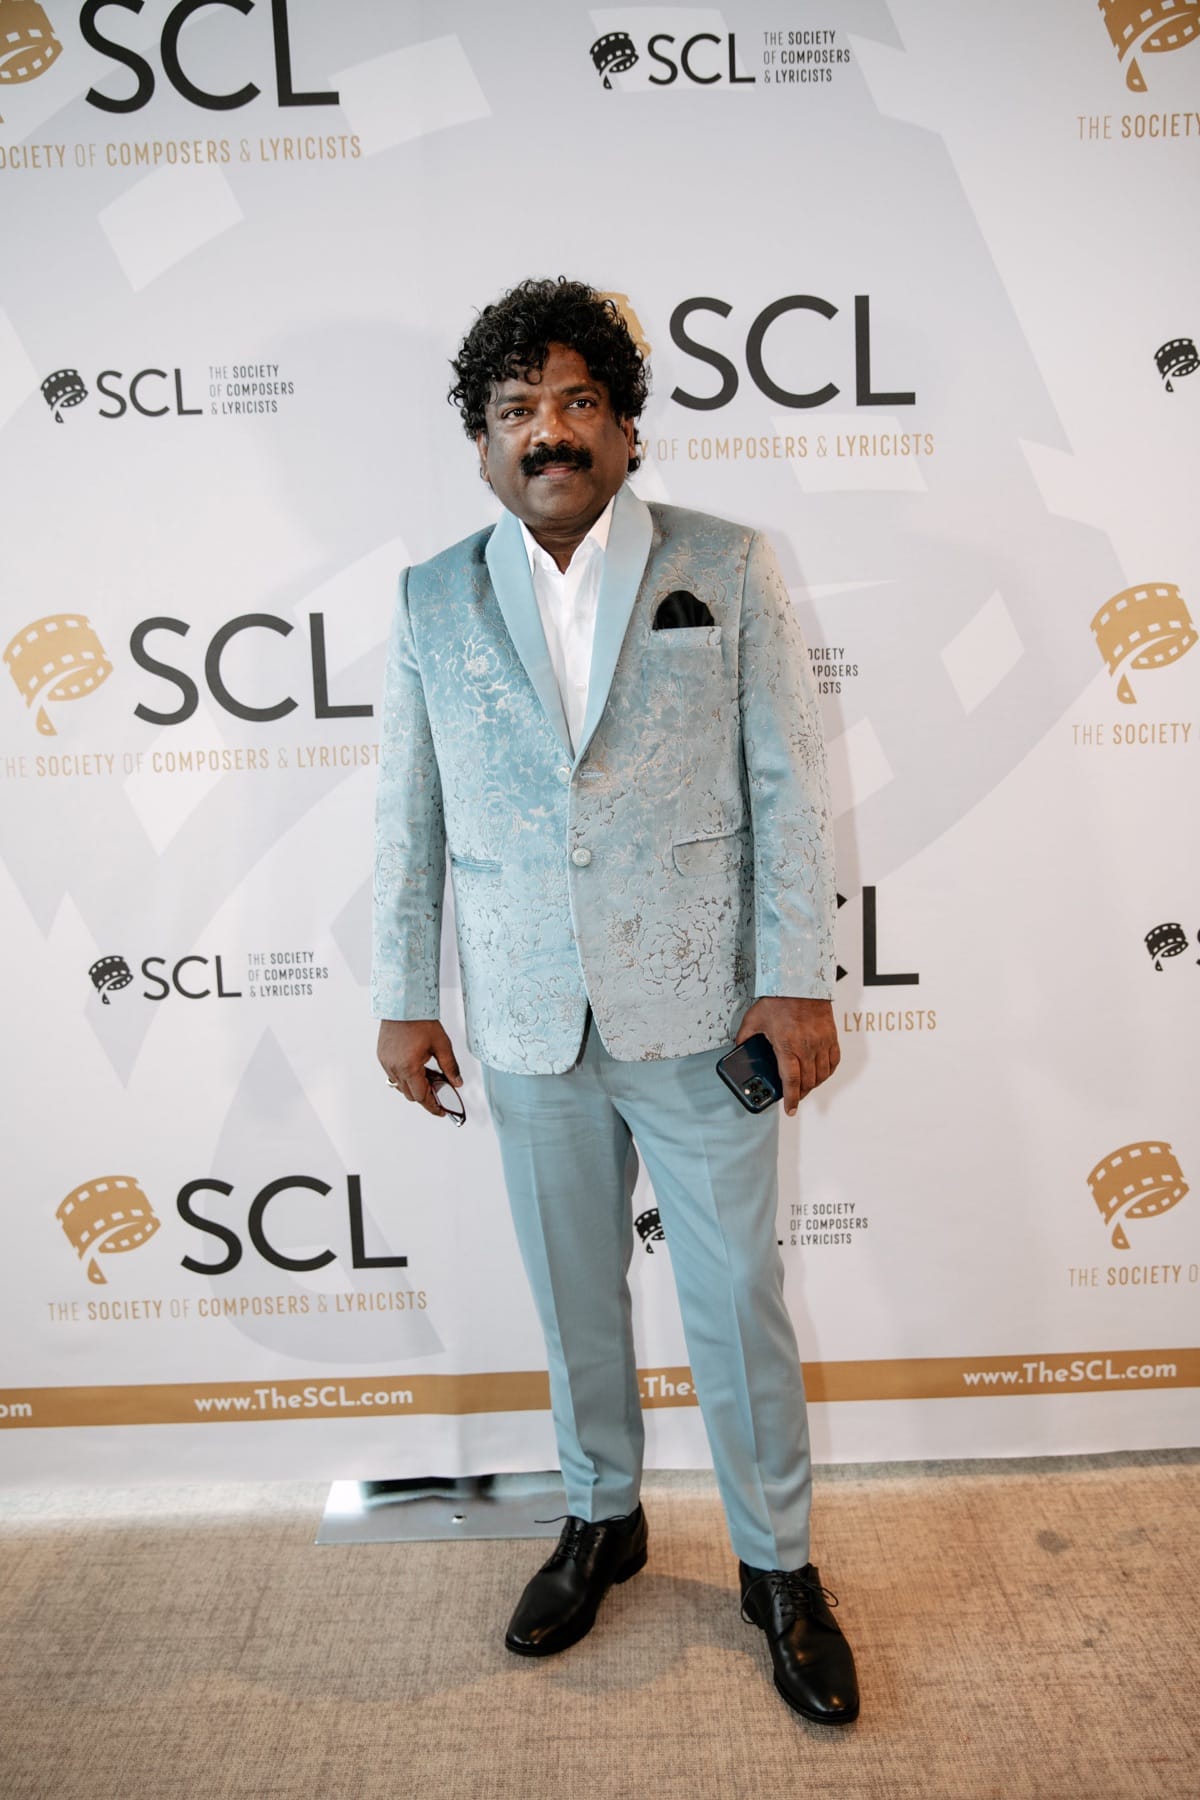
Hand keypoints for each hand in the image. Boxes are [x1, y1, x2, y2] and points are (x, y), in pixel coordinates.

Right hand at [377, 1019, 461, 1119]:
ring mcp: (386, 1062)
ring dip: (414, 1085)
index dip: (432, 1106)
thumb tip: (457, 1082)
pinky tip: (416, 1066)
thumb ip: (450, 1067)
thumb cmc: (420, 1020)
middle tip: (438, 1089)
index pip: (421, 1096)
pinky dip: (404, 1076)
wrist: (403, 1004)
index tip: (440, 1111)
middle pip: (410, 1094)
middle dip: (425, 1095)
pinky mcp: (382, 1056)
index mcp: (409, 1067)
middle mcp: (395, 1067)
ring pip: (400, 1086)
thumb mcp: (442, 1045)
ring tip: (428, 1075)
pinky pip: (393, 1074)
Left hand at [736, 997, 839, 1116]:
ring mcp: (821, 1042)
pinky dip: (828, 1071)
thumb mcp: (754, 1018)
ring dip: (814, 1084)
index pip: (791, 1081)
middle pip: (808, 1081)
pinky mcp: (831, 1036)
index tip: (790, 1109)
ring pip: (822, 1074)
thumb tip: (738, 1047)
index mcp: (787, 1045)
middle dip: (801, 1094)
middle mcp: (807, 1047)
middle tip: (794, 1097)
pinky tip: (821, 1073)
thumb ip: (745, 1036)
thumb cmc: (778, 998)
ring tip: (805, 1086)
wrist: (800, 980)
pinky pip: (834, 1061)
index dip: (791, 1099)